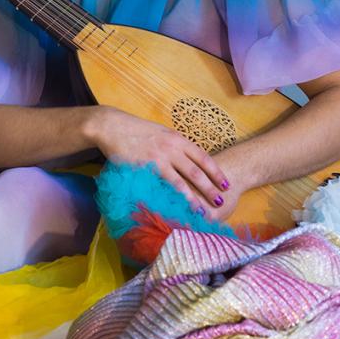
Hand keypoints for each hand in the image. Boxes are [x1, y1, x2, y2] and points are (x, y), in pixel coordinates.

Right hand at [88, 108, 231, 218]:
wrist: (113, 126)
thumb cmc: (136, 130)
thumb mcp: (161, 133)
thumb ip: (174, 145)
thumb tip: (187, 158)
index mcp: (178, 139)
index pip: (203, 158)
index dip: (216, 172)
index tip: (226, 184)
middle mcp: (172, 148)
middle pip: (197, 172)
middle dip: (210, 188)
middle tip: (220, 202)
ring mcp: (159, 158)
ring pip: (182, 182)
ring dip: (194, 198)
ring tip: (202, 211)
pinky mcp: (146, 167)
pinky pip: (162, 186)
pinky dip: (172, 198)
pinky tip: (176, 207)